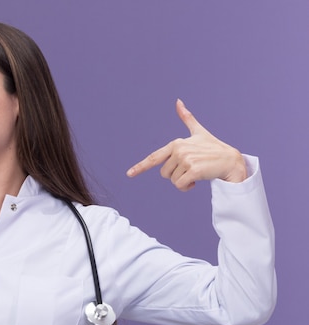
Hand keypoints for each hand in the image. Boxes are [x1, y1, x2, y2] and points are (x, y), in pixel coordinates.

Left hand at [126, 99, 246, 190]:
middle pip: (164, 174)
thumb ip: (187, 119)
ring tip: (196, 173)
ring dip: (183, 182)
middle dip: (176, 175)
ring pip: (173, 181)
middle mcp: (179, 150)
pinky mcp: (193, 170)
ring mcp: (186, 159)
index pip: (154, 157)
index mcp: (176, 143)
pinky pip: (180, 185)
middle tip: (191, 169)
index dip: (140, 167)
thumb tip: (178, 101)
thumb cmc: (214, 147)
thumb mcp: (199, 132)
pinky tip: (197, 181)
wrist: (231, 161)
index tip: (129, 174)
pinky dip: (187, 187)